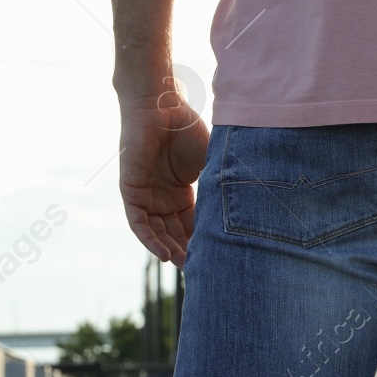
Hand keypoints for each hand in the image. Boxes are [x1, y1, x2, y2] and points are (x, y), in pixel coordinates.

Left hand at [118, 79, 207, 266]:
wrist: (163, 107)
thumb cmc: (188, 131)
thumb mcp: (210, 167)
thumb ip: (219, 189)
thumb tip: (245, 214)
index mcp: (181, 191)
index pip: (193, 223)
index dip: (203, 240)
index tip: (219, 256)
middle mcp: (162, 196)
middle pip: (175, 232)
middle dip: (187, 250)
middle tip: (203, 269)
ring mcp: (146, 194)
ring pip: (157, 231)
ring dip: (169, 250)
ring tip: (186, 266)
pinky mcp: (131, 190)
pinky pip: (139, 223)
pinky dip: (151, 239)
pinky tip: (166, 253)